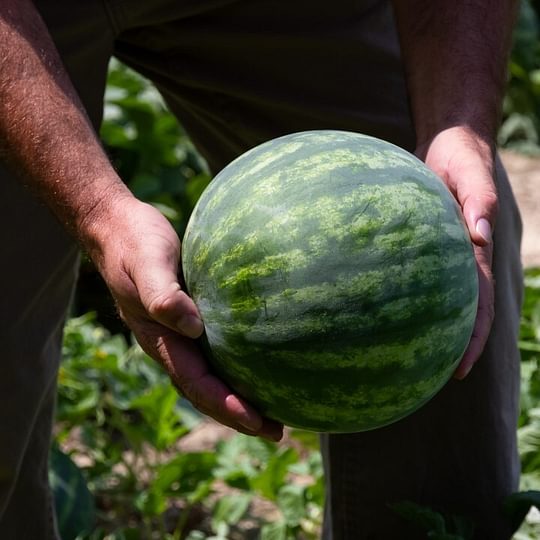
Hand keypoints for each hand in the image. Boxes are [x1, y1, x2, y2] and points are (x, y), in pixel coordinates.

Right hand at [84, 196, 282, 440]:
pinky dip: (236, 364)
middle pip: (206, 390)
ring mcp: (180, 332)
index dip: (226, 406)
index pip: (196, 384)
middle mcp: (171, 343)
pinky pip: (216, 349)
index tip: (259, 423)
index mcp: (160, 340)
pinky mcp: (191, 315)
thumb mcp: (147, 264)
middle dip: (238, 414)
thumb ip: (163, 296)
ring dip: (238, 396)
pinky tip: (259, 361)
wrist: (119, 227)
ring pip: (211, 374)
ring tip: (273, 409)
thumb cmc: (134, 243)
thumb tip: (194, 328)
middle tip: (276, 431)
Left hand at [416, 126, 496, 378]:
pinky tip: (378, 305)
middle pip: (457, 310)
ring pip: (435, 294)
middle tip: (430, 378)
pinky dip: (403, 292)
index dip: (471, 339)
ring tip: (403, 353)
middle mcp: (459, 257)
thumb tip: (479, 235)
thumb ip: (478, 202)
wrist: (448, 141)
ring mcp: (440, 251)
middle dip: (448, 345)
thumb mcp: (472, 173)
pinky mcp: (420, 241)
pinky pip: (412, 270)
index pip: (477, 304)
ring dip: (427, 324)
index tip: (459, 370)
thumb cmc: (461, 155)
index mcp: (475, 251)